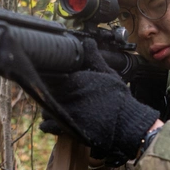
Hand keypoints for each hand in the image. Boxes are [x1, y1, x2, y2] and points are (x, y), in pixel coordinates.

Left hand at [39, 39, 158, 163]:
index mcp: (73, 79)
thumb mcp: (107, 73)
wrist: (125, 122)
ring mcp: (64, 112)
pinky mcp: (65, 128)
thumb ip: (94, 57)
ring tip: (59, 109)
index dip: (51, 78)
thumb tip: (88, 41)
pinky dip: (49, 124)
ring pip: (45, 108)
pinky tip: (56, 121)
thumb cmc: (117, 97)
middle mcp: (65, 94)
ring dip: (49, 109)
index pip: (50, 75)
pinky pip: (46, 125)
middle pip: (46, 92)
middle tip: (59, 96)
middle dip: (51, 93)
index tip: (56, 80)